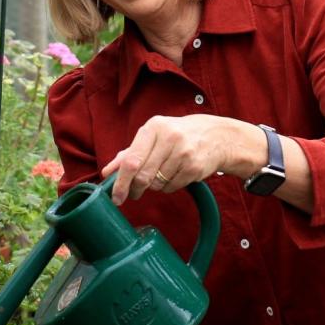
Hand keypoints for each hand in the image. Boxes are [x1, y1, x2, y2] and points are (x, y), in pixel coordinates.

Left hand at [100, 114, 261, 204]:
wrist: (217, 136)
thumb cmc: (178, 135)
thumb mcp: (153, 136)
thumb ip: (129, 153)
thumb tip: (107, 172)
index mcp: (154, 128)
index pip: (131, 161)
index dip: (120, 182)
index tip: (116, 197)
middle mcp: (169, 138)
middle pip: (142, 176)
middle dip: (135, 189)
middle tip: (134, 193)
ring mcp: (184, 153)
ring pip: (157, 184)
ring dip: (154, 185)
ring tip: (163, 173)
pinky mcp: (195, 167)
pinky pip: (171, 187)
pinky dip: (169, 186)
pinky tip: (175, 174)